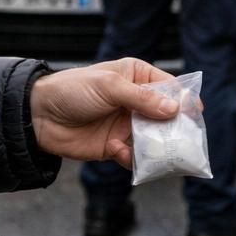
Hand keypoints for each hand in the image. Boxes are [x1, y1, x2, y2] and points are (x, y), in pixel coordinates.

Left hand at [30, 59, 178, 166]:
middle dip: (175, 129)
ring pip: (155, 140)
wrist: (39, 116)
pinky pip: (136, 156)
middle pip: (167, 117)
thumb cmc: (72, 90)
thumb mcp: (109, 87)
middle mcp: (136, 102)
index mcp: (137, 77)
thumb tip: (173, 110)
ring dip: (157, 148)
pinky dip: (134, 158)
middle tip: (183, 141)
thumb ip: (142, 98)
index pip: (170, 88)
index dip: (184, 100)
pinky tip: (119, 152)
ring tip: (158, 153)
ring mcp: (127, 125)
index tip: (196, 113)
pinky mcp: (117, 146)